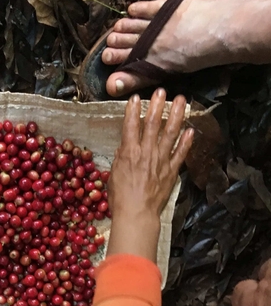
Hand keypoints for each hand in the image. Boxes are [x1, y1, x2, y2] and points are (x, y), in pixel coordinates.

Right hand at [107, 89, 193, 262]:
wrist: (136, 214)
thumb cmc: (120, 198)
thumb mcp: (114, 176)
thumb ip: (120, 159)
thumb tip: (123, 147)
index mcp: (129, 153)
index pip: (131, 126)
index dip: (133, 110)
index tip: (136, 97)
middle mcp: (146, 152)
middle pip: (152, 124)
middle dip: (157, 105)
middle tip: (161, 91)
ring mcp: (161, 160)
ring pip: (170, 133)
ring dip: (176, 115)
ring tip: (181, 100)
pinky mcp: (171, 171)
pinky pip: (180, 153)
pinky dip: (186, 142)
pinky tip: (191, 130)